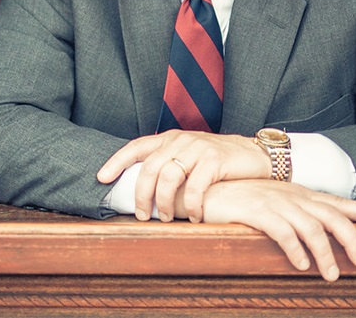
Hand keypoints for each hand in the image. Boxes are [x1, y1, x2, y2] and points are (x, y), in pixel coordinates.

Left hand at [97, 129, 269, 221]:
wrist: (253, 153)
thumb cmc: (217, 161)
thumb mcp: (189, 155)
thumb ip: (169, 164)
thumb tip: (144, 190)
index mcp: (170, 138)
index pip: (137, 146)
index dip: (117, 161)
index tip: (101, 178)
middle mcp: (181, 140)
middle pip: (149, 167)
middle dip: (141, 195)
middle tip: (142, 215)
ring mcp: (198, 148)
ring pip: (168, 177)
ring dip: (165, 203)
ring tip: (169, 217)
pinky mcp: (214, 160)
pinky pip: (195, 187)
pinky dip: (192, 206)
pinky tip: (195, 216)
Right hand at [191, 179, 355, 281]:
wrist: (207, 188)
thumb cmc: (240, 199)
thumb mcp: (273, 202)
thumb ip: (295, 213)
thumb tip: (318, 234)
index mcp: (298, 194)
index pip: (336, 201)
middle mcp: (291, 195)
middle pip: (331, 215)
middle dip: (352, 238)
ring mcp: (274, 201)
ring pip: (311, 227)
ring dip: (325, 253)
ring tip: (331, 274)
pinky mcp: (256, 210)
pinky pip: (282, 231)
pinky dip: (295, 249)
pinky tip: (300, 264)